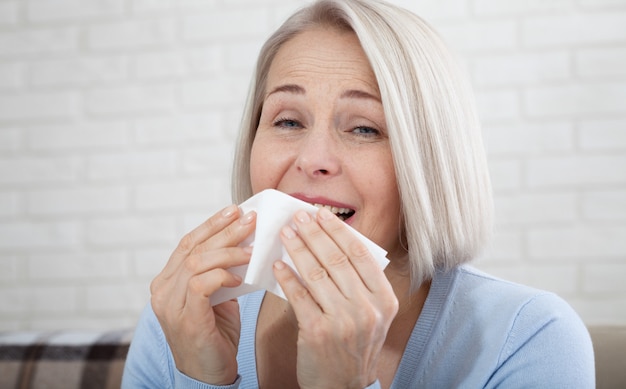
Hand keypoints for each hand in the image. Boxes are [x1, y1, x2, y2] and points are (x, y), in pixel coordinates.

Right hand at [150, 204, 255, 384]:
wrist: (207, 375)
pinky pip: (201, 285)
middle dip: (225, 231)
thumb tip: (243, 242)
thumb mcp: (216, 296)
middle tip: (250, 219)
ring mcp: (170, 305)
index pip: (189, 242)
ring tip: (252, 247)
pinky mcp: (185, 319)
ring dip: (228, 251)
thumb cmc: (214, 334)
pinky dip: (222, 275)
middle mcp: (163, 290)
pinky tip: (239, 277)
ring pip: (197, 263)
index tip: (235, 210)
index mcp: (167, 281)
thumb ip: (219, 272)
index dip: (212, 224)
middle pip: (194, 248)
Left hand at [274, 207, 398, 388]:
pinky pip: (299, 296)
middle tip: (299, 217)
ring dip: (298, 249)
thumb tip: (333, 244)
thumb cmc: (355, 347)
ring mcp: (343, 321)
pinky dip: (287, 277)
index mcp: (384, 299)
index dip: (338, 230)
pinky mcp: (318, 332)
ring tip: (286, 234)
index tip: (321, 214)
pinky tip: (278, 265)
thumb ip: (360, 284)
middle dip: (315, 233)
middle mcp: (367, 308)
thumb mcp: (372, 315)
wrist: (344, 387)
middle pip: (337, 259)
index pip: (360, 254)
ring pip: (317, 274)